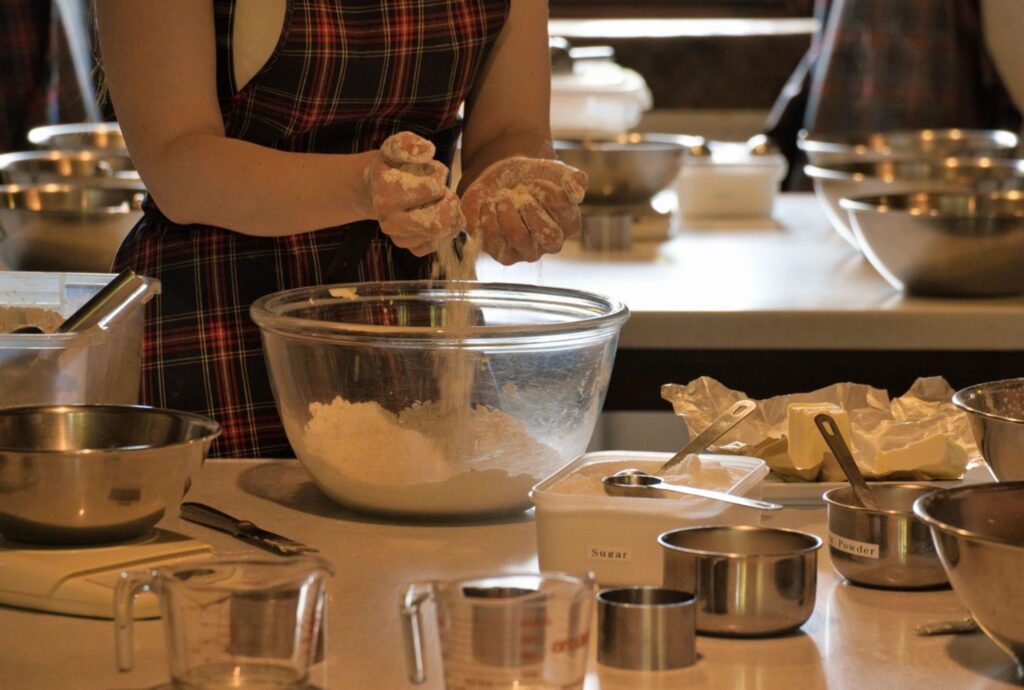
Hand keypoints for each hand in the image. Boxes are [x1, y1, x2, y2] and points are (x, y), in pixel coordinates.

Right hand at [364, 131, 464, 256]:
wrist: (376, 188)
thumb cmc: (392, 167)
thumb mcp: (395, 148)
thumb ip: (408, 144)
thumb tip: (428, 150)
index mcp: (385, 195)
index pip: (433, 189)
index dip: (439, 175)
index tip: (432, 171)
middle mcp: (389, 221)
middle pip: (438, 221)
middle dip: (450, 202)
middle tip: (445, 191)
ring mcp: (398, 237)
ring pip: (440, 233)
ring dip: (450, 216)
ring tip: (443, 202)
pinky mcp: (408, 247)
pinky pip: (436, 245)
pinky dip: (445, 230)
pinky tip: (439, 215)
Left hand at [461, 157, 587, 264]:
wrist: (503, 181)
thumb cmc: (535, 177)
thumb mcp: (556, 171)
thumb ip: (573, 178)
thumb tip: (578, 193)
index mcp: (569, 225)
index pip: (565, 212)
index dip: (548, 192)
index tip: (535, 180)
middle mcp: (550, 244)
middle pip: (549, 236)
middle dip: (531, 207)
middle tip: (520, 191)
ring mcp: (525, 252)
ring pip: (519, 237)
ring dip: (507, 210)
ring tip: (502, 195)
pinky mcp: (501, 253)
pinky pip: (493, 240)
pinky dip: (488, 215)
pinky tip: (489, 203)